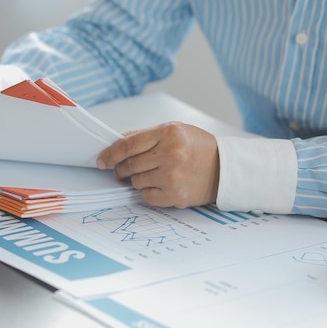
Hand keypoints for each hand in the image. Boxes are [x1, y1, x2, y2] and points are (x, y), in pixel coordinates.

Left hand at [96, 122, 218, 207]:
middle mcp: (170, 154)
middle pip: (129, 165)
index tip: (101, 160)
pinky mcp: (175, 195)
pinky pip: (146, 196)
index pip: (128, 145)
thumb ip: (145, 135)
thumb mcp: (174, 131)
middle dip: (120, 169)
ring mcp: (173, 177)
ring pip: (136, 181)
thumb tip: (117, 142)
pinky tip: (158, 185)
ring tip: (150, 175)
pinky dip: (147, 192)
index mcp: (168, 134)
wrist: (225, 169)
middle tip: (120, 170)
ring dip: (136, 180)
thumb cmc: (198, 148)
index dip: (110, 154)